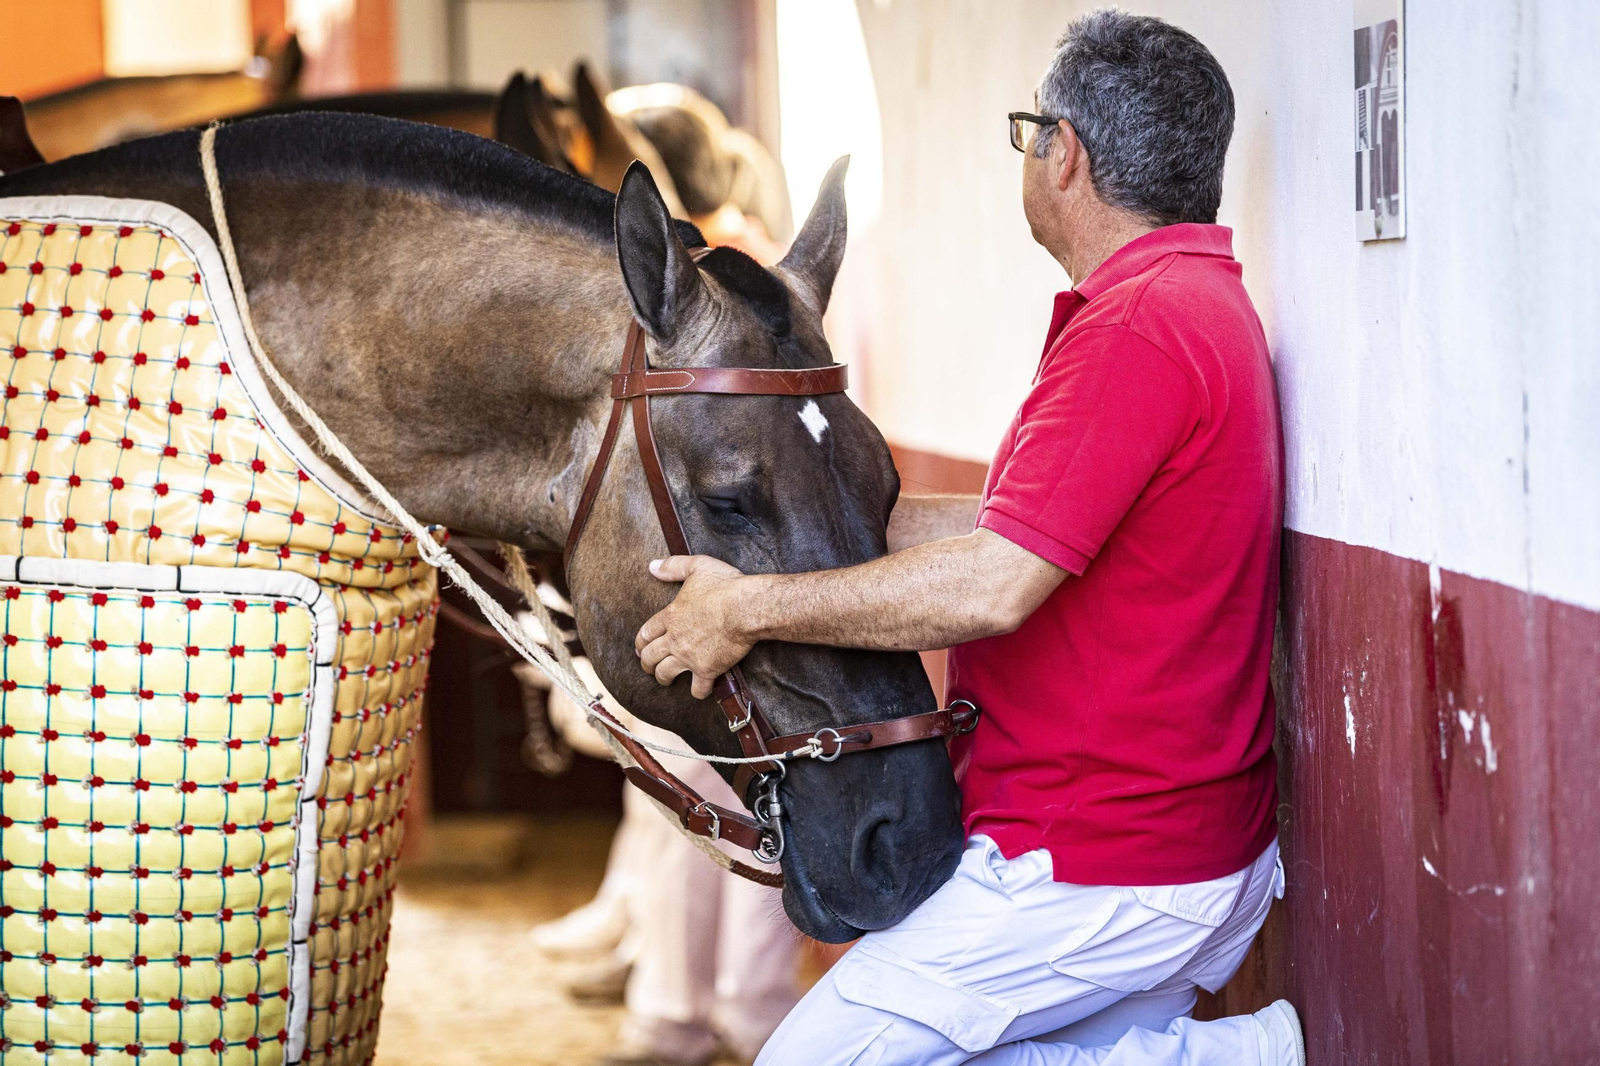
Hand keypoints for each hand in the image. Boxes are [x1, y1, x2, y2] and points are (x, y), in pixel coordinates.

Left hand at [635, 555, 753, 698]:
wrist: (746, 608)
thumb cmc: (724, 585)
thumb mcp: (697, 566)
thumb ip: (673, 566)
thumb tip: (652, 566)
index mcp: (670, 615)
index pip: (646, 633)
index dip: (640, 643)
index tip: (640, 648)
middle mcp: (674, 638)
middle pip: (650, 656)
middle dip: (647, 663)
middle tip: (649, 667)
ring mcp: (689, 656)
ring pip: (665, 673)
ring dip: (663, 678)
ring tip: (665, 679)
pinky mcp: (707, 669)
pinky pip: (697, 688)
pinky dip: (697, 692)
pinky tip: (699, 691)